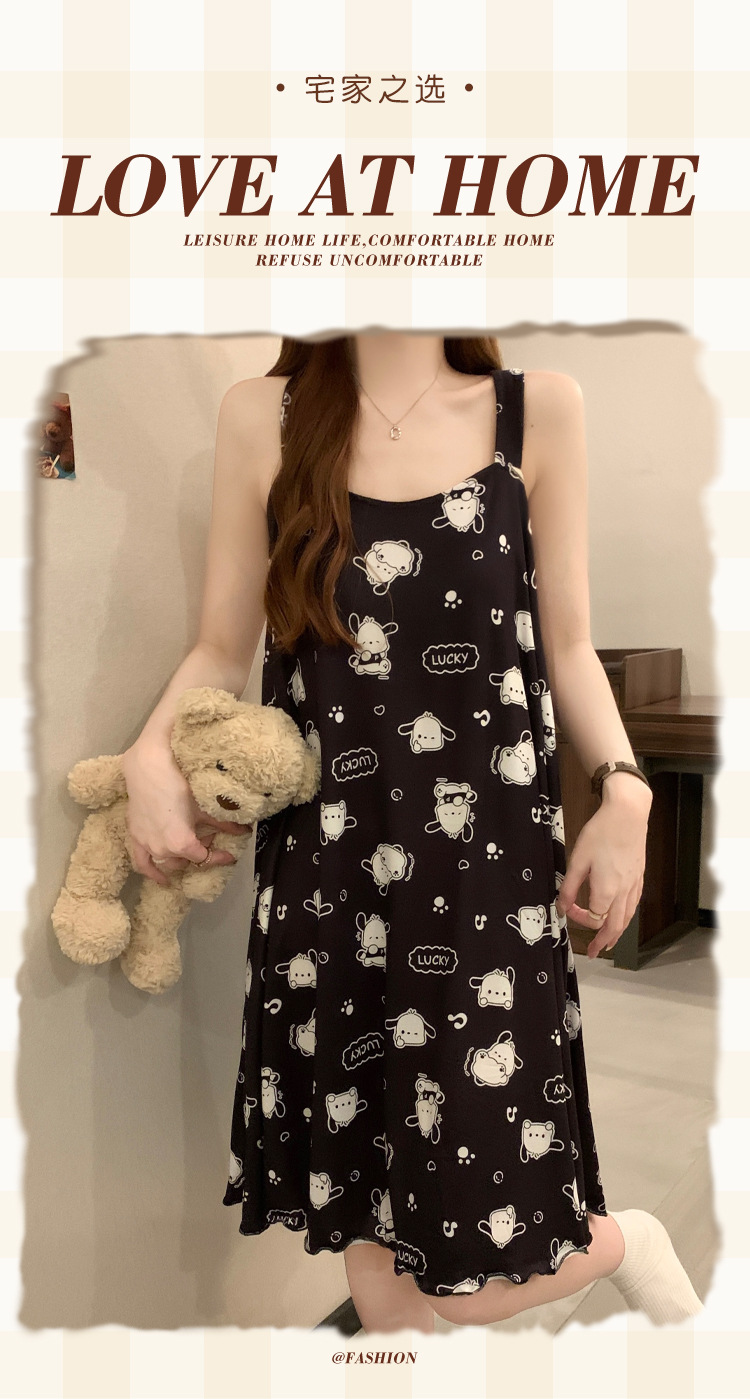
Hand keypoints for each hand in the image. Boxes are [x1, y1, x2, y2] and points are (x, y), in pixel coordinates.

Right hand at [122, 739, 253, 886]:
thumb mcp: (202, 808)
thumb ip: (223, 824)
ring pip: (168, 862)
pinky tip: (162, 880)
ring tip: (189, 846)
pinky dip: (153, 873)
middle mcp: (164, 850)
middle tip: (207, 836)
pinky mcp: (135, 838)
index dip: (218, 857)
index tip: (229, 855)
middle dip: (199, 850)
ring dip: (181, 857)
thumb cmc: (178, 787)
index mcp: (182, 844)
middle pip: (186, 859)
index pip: (204, 858)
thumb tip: (244, 830)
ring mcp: (148, 846)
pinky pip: (143, 863)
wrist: (148, 771)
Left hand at [555, 776, 650, 957]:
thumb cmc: (601, 833)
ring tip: (611, 942)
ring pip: (628, 918)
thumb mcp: (578, 859)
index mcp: (607, 890)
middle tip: (596, 952)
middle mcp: (624, 892)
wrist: (628, 813)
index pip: (593, 918)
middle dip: (604, 941)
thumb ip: (569, 887)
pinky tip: (623, 916)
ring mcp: (634, 885)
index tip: (568, 908)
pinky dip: (627, 917)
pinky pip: (634, 905)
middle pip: (615, 926)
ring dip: (618, 933)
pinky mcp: (640, 876)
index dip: (578, 918)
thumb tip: (560, 908)